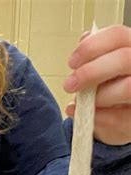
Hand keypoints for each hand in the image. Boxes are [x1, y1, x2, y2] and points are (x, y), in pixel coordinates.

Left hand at [64, 24, 130, 145]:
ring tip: (82, 102)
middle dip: (91, 72)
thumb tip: (85, 38)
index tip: (71, 62)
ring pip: (127, 88)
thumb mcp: (103, 67)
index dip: (91, 47)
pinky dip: (96, 117)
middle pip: (123, 59)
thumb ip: (95, 53)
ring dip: (98, 96)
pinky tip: (84, 115)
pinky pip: (118, 118)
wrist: (121, 116)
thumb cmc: (111, 86)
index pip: (117, 35)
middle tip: (70, 85)